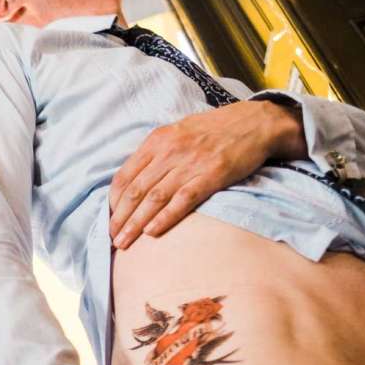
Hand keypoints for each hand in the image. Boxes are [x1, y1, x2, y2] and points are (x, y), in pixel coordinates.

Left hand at [109, 100, 305, 248]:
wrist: (255, 122)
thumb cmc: (213, 130)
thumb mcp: (177, 133)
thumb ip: (155, 154)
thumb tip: (133, 181)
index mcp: (157, 141)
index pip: (125, 176)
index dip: (113, 201)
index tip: (109, 218)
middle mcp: (169, 151)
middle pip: (136, 191)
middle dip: (120, 218)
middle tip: (111, 238)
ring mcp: (190, 163)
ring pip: (154, 198)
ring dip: (136, 224)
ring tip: (124, 242)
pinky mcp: (211, 175)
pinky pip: (182, 200)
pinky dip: (165, 218)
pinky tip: (153, 233)